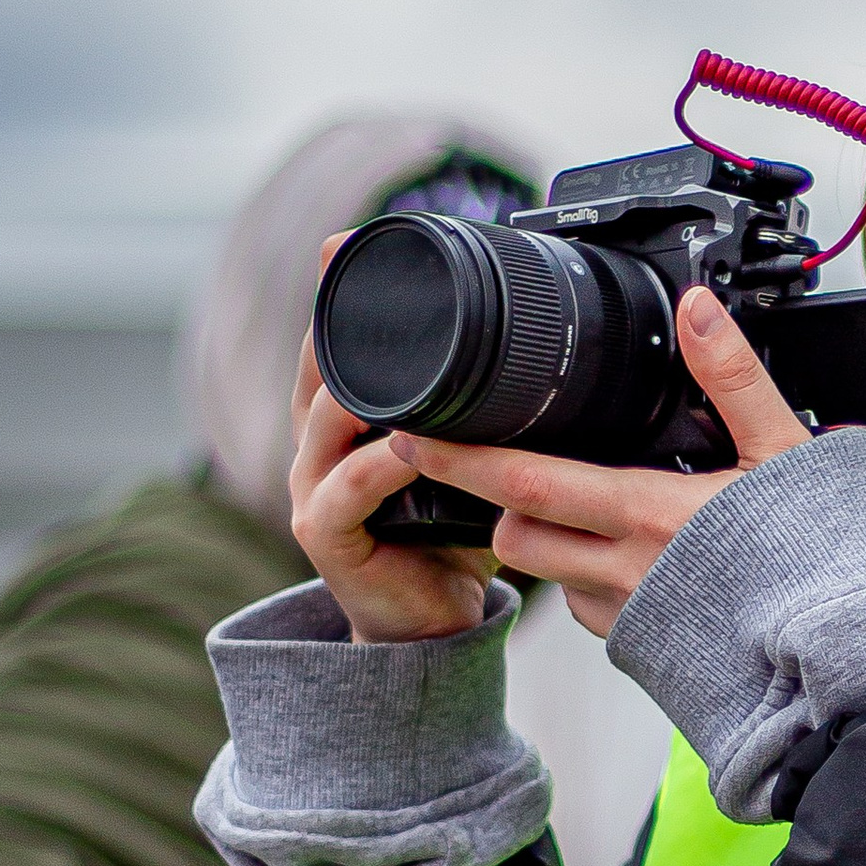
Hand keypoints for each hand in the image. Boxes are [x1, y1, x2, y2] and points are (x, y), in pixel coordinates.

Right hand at [288, 265, 495, 642]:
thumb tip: (552, 349)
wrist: (432, 624)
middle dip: (339, 317)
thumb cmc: (453, 537)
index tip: (349, 240)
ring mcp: (313, 487)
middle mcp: (318, 444)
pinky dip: (384, 464)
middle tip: (369, 274)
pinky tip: (412, 446)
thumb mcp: (471, 459)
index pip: (335, 339)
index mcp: (345, 418)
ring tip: (407, 360)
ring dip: (368, 387)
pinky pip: (350, 487)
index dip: (340, 290)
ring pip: (328, 417)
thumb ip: (486, 409)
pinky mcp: (324, 533)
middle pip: (318, 364)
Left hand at [387, 288, 810, 637]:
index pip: (527, 485)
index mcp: (649, 515)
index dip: (461, 459)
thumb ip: (733, 377)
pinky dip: (590, 581)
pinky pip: (591, 611)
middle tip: (494, 467)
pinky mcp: (644, 650)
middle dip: (495, 504)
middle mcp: (626, 573)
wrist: (846, 656)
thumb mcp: (785, 451)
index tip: (414, 434)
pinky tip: (629, 557)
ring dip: (546, 542)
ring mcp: (631, 617)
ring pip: (548, 577)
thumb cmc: (822, 558)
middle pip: (515, 538)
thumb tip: (695, 308)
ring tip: (576, 509)